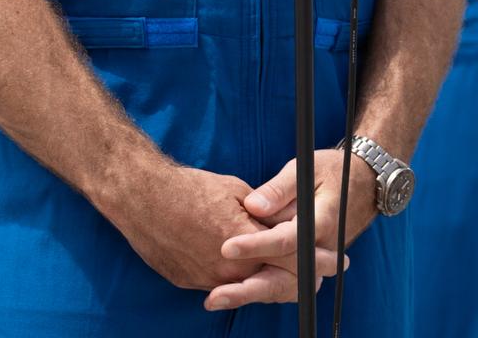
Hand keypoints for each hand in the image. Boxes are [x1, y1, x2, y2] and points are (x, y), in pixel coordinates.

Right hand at [103, 161, 339, 296]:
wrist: (143, 198)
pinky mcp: (192, 282)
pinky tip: (248, 272)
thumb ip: (261, 213)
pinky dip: (240, 281)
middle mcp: (231, 268)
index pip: (294, 260)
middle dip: (301, 280)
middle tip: (317, 276)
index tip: (334, 261)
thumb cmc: (189, 187)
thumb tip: (277, 223)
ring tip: (287, 277)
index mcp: (247, 241)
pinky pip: (224, 285)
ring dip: (270, 283)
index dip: (316, 260)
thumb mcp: (235, 191)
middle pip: (277, 284)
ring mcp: (210, 279)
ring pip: (250, 289)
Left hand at [205, 148, 374, 309]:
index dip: (256, 245)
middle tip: (216, 296)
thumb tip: (253, 206)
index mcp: (321, 222)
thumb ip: (279, 189)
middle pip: (285, 278)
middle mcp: (322, 250)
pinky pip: (287, 284)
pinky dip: (263, 289)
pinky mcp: (310, 265)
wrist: (362, 185)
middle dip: (248, 289)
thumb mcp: (305, 169)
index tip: (227, 247)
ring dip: (252, 294)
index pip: (286, 240)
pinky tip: (235, 291)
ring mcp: (318, 262)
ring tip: (218, 298)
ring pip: (285, 288)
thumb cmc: (331, 172)